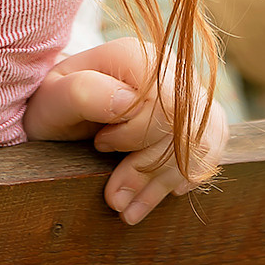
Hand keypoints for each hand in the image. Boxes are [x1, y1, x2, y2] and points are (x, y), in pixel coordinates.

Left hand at [23, 37, 227, 224]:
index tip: (100, 145)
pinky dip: (186, 177)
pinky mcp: (195, 113)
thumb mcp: (53, 98)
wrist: (61, 107)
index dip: (136, 136)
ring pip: (200, 143)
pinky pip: (211, 147)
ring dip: (163, 184)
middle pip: (184, 127)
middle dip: (149, 170)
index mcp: (136, 56)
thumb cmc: (54, 103)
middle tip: (114, 198)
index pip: (164, 103)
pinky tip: (163, 191)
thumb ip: (84, 93)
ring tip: (128, 208)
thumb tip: (127, 102)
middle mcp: (167, 66)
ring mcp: (185, 89)